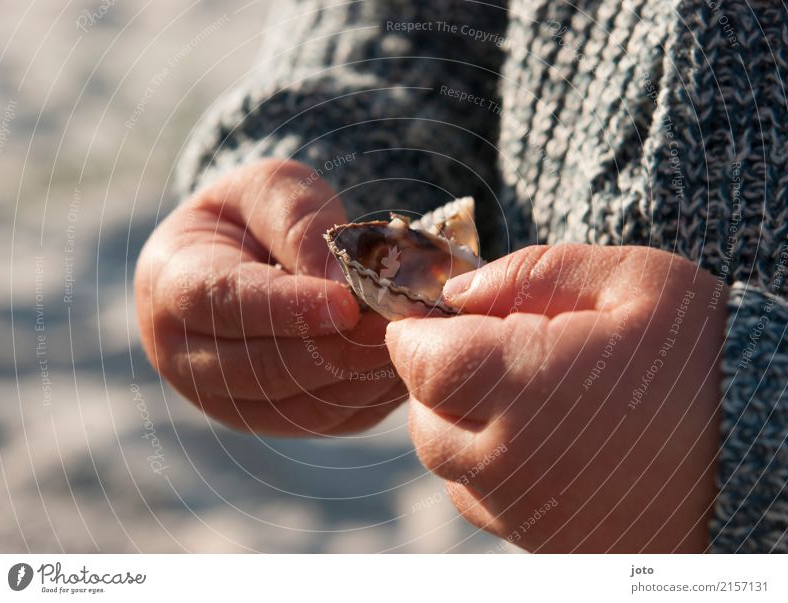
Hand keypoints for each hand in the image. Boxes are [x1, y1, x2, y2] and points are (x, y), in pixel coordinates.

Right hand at [135, 159, 405, 435]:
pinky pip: (319, 423)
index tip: (347, 303)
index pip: (221, 302)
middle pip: (259, 369)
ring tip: (408, 343)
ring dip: (357, 379)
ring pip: (294, 407)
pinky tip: (399, 368)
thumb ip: (299, 224)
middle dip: (334, 349)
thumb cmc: (257, 214)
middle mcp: (183, 352)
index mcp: (170, 282)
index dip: (286, 308)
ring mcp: (224, 395)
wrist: (245, 254)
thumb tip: (342, 282)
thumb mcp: (272, 189)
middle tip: (395, 324)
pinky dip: (365, 399)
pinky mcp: (266, 418)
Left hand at [385, 244, 726, 551]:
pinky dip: (486, 465)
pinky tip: (535, 437)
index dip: (413, 333)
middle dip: (433, 377)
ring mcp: (530, 513)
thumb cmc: (706, 359)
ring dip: (456, 422)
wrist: (769, 455)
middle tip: (476, 346)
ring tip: (513, 389)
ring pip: (447, 466)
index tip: (430, 317)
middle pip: (423, 419)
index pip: (421, 364)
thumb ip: (532, 274)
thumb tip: (456, 292)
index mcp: (529, 387)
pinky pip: (484, 503)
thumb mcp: (633, 281)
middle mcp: (514, 462)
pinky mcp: (550, 543)